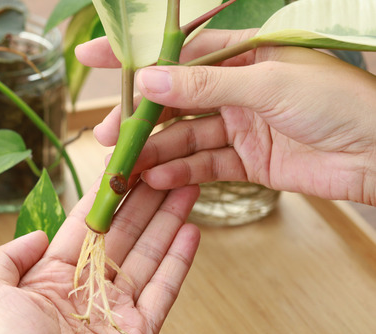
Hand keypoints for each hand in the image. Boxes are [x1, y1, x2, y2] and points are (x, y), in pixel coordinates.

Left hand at [0, 182, 200, 333]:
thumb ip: (8, 255)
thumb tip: (40, 233)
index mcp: (50, 277)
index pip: (84, 226)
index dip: (103, 196)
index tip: (121, 165)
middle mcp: (85, 289)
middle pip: (122, 234)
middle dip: (143, 199)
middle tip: (163, 164)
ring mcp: (116, 310)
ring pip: (147, 254)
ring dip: (166, 219)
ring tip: (186, 183)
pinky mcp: (141, 332)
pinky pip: (164, 289)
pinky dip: (179, 259)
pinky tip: (190, 229)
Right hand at [76, 29, 375, 205]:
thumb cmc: (339, 103)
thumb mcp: (267, 85)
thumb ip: (205, 85)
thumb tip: (149, 79)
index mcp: (244, 55)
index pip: (178, 52)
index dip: (135, 56)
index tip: (94, 57)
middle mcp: (238, 88)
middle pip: (175, 101)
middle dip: (139, 118)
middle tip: (106, 134)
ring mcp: (242, 125)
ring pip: (186, 137)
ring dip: (156, 151)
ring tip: (126, 166)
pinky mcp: (249, 161)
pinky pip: (205, 165)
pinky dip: (182, 174)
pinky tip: (158, 180)